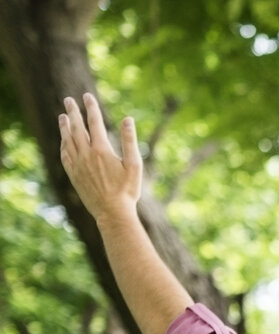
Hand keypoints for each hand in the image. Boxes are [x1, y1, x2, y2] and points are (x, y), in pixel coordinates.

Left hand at [58, 93, 143, 222]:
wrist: (112, 212)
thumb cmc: (127, 190)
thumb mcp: (134, 165)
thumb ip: (130, 140)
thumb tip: (128, 120)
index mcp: (102, 150)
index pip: (94, 122)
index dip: (91, 108)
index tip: (87, 96)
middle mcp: (86, 154)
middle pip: (77, 128)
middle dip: (73, 112)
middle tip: (68, 100)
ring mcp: (77, 164)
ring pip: (68, 140)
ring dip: (65, 126)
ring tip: (62, 116)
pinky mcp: (73, 174)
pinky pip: (64, 155)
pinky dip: (63, 144)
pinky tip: (63, 140)